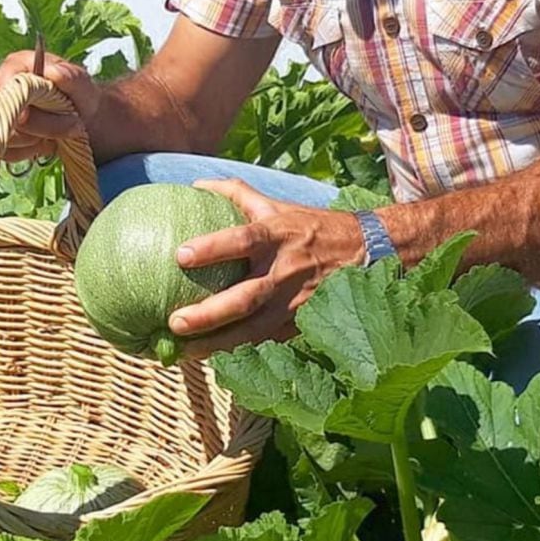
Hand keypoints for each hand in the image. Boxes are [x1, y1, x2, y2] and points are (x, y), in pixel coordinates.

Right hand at [0, 50, 100, 161]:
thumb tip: (54, 72)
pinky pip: (9, 152)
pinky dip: (30, 151)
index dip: (14, 98)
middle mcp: (3, 90)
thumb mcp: (81, 81)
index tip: (29, 111)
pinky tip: (46, 142)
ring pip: (7, 137)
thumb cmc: (79, 93)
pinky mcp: (2, 138)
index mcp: (17, 67)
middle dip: (41, 124)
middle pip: (4, 114)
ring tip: (64, 130)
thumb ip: (70, 75)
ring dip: (38, 138)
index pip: (0, 82)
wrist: (82, 116)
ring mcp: (0, 115)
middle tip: (72, 122)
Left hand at [168, 178, 365, 357]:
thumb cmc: (311, 226)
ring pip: (252, 330)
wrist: (365, 253)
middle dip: (208, 314)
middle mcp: (284, 271)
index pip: (242, 240)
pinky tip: (210, 357)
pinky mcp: (299, 324)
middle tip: (174, 322)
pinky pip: (264, 341)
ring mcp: (293, 302)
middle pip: (244, 298)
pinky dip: (237, 351)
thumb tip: (196, 184)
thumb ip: (237, 193)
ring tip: (182, 352)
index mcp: (278, 236)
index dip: (212, 248)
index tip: (180, 255)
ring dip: (216, 343)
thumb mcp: (278, 205)